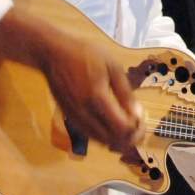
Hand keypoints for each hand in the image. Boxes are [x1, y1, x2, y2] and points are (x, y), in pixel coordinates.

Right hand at [0, 0, 144, 156]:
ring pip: (99, 141)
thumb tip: (136, 114)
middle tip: (137, 126)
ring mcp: (74, 117)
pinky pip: (89, 135)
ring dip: (116, 139)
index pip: (121, 128)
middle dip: (128, 137)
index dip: (135, 129)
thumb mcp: (112, 67)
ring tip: (126, 127)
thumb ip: (125, 93)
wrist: (53, 54)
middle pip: (111, 139)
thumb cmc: (85, 55)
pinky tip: (111, 126)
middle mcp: (84, 113)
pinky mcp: (69, 117)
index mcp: (97, 98)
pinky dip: (103, 136)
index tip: (141, 119)